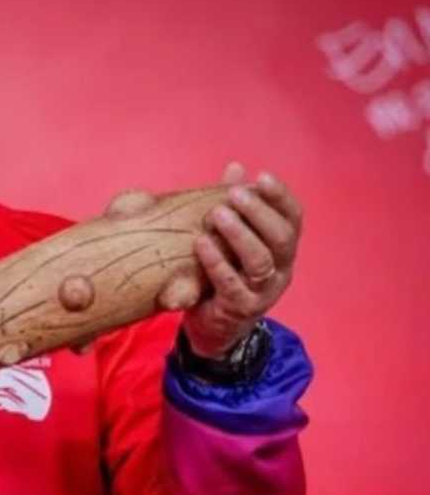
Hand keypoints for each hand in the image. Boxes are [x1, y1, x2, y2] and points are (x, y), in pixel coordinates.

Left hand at [103, 163, 302, 358]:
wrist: (212, 327)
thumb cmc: (223, 274)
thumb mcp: (229, 239)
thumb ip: (234, 206)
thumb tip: (234, 167)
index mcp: (282, 249)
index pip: (293, 218)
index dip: (280, 197)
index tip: (261, 176)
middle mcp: (281, 269)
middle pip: (282, 238)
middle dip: (259, 212)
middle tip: (234, 194)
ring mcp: (264, 292)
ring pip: (261, 261)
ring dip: (240, 234)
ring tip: (217, 214)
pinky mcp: (241, 309)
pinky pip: (232, 285)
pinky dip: (217, 262)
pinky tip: (200, 243)